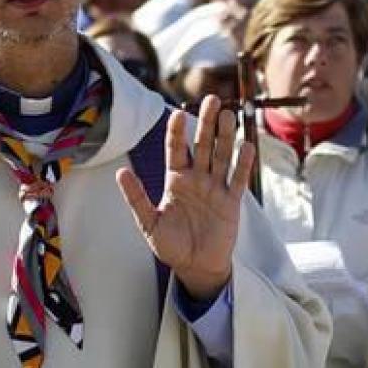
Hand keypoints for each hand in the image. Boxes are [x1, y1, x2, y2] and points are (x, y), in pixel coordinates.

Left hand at [120, 96, 251, 304]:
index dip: (176, 132)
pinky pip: (237, 180)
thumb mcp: (149, 223)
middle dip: (206, 123)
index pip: (175, 149)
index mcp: (175, 180)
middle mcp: (196, 179)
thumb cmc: (170, 245)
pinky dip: (242, 164)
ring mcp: (215, 189)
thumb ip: (137, 198)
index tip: (177, 114)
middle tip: (210, 99)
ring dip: (225, 136)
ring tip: (228, 114)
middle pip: (202, 145)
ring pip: (222, 156)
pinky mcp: (231, 203)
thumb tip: (120, 172)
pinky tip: (247, 146)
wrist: (195, 267)